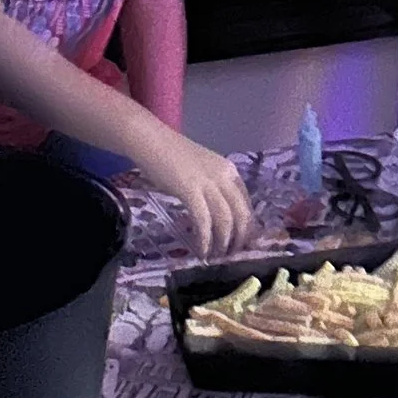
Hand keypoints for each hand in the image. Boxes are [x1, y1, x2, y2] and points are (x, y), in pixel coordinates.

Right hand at [130, 118, 253, 257]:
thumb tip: (218, 215)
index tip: (243, 244)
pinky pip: (203, 221)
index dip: (247, 227)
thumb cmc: (172, 156)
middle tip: (231, 256)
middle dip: (239, 240)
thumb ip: (213, 188)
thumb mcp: (202, 170)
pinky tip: (201, 251)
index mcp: (230, 171)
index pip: (247, 204)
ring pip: (225, 220)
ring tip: (215, 256)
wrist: (150, 141)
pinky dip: (204, 239)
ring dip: (222, 243)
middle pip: (241, 215)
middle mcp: (224, 177)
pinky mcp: (190, 190)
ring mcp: (208, 183)